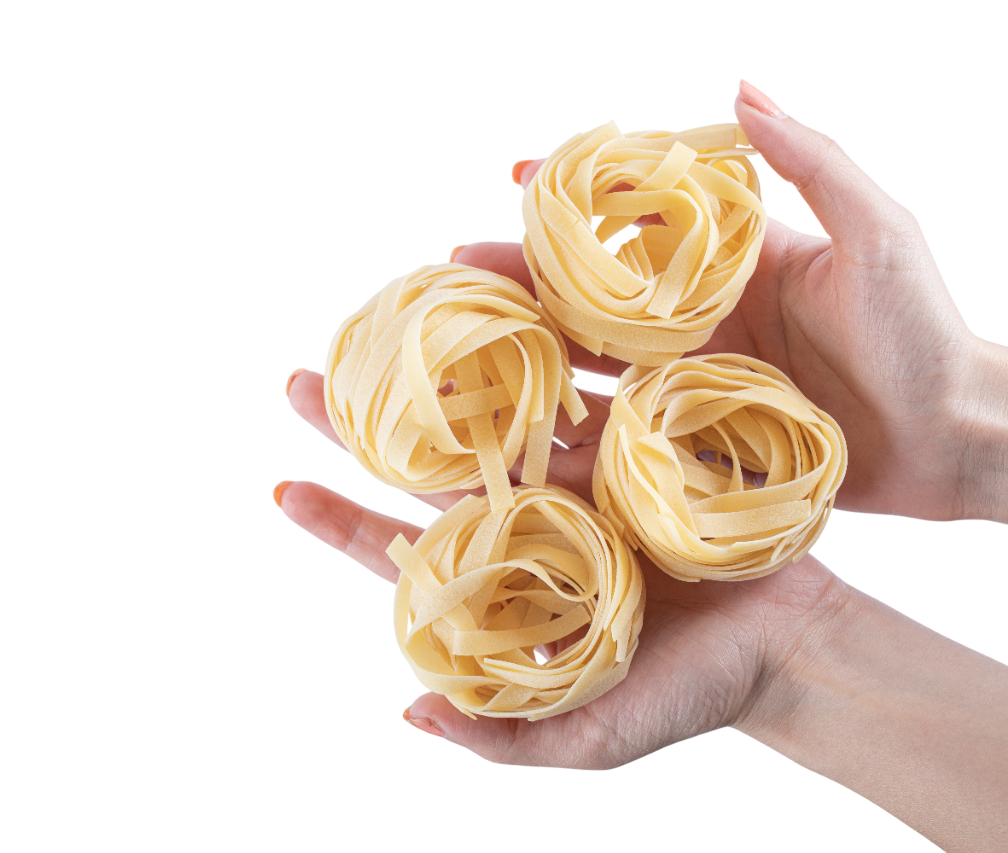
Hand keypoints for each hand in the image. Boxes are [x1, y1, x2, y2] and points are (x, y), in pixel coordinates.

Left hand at [282, 361, 841, 766]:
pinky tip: (495, 321)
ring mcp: (574, 482)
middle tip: (305, 381)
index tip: (287, 490)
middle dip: (364, 430)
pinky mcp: (629, 449)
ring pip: (488, 421)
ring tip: (390, 330)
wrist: (790, 647)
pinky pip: (574, 399)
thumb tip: (414, 716)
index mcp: (502, 588)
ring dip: (439, 378)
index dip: (343, 523)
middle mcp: (526, 526)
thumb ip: (508, 736)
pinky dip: (538, 363)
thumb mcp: (592, 736)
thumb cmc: (690, 700)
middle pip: (425, 471)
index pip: (400, 555)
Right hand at [470, 79, 1005, 522]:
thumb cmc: (924, 329)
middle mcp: (705, 317)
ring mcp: (698, 379)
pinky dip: (577, 429)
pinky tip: (526, 426)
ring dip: (535, 350)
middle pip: (600, 293)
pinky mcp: (702, 437)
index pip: (642, 217)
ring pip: (600, 361)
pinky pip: (630, 430)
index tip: (520, 175)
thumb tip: (739, 93)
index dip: (581, 196)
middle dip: (529, 276)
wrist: (953, 437)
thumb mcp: (878, 230)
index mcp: (736, 260)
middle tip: (463, 267)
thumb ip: (809, 162)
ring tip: (472, 346)